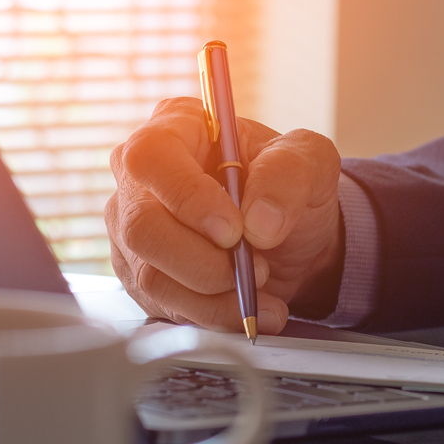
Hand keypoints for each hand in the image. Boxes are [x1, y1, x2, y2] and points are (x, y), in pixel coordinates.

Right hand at [105, 98, 343, 332]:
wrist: (291, 235)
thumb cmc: (290, 184)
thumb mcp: (310, 161)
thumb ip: (289, 175)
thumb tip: (259, 222)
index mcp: (175, 127)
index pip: (151, 157)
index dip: (186, 197)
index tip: (233, 231)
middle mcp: (141, 178)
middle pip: (142, 227)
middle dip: (205, 261)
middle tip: (257, 266)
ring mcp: (133, 229)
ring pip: (151, 276)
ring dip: (215, 296)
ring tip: (264, 287)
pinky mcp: (140, 275)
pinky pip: (163, 306)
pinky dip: (212, 316)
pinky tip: (250, 308)